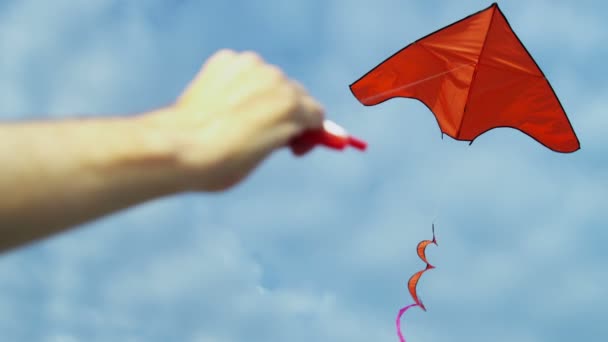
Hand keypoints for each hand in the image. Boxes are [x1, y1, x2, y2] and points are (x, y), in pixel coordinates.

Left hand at [147, 49, 324, 191]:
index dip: (308, 133)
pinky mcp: (226, 60)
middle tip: (270, 136)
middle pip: (295, 94)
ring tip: (238, 121)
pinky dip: (238, 84)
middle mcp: (277, 79)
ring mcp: (250, 66)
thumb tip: (293, 133)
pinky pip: (242, 71)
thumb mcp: (263, 157)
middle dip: (288, 112)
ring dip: (263, 95)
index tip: (295, 146)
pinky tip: (221, 105)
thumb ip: (284, 139)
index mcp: (293, 107)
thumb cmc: (222, 164)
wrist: (178, 147)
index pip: (317, 114)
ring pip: (268, 79)